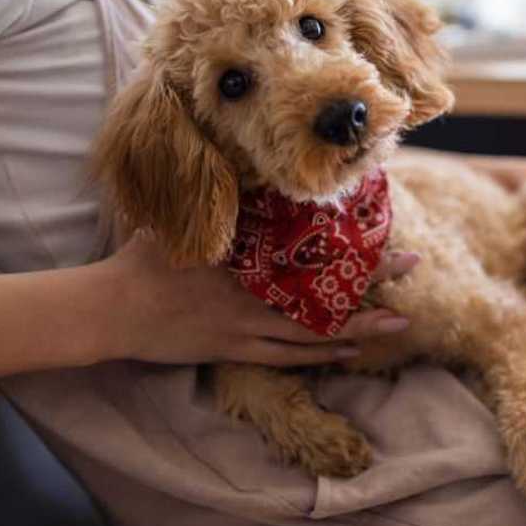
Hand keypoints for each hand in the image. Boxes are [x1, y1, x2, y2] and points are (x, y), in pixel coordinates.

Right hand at [98, 232, 418, 366]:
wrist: (112, 311)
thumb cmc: (140, 260)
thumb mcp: (177, 220)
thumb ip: (211, 200)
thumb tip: (240, 169)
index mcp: (241, 258)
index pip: (307, 250)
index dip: (348, 244)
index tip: (383, 229)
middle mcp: (251, 295)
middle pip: (323, 289)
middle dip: (371, 281)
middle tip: (412, 267)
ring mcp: (246, 327)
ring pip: (315, 331)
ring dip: (359, 326)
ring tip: (399, 322)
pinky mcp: (235, 350)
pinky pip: (288, 356)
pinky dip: (321, 353)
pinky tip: (350, 351)